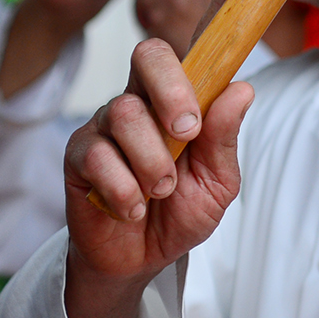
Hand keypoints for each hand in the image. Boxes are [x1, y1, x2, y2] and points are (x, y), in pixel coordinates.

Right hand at [61, 38, 251, 317]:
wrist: (140, 261)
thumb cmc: (179, 213)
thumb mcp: (216, 183)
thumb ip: (224, 138)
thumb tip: (242, 89)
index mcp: (169, 102)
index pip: (171, 55)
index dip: (185, 69)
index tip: (198, 116)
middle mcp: (135, 104)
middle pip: (146, 57)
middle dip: (171, 94)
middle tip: (185, 136)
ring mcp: (103, 127)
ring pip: (124, 114)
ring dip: (152, 161)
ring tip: (160, 192)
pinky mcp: (77, 156)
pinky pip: (98, 157)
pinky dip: (124, 190)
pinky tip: (131, 209)